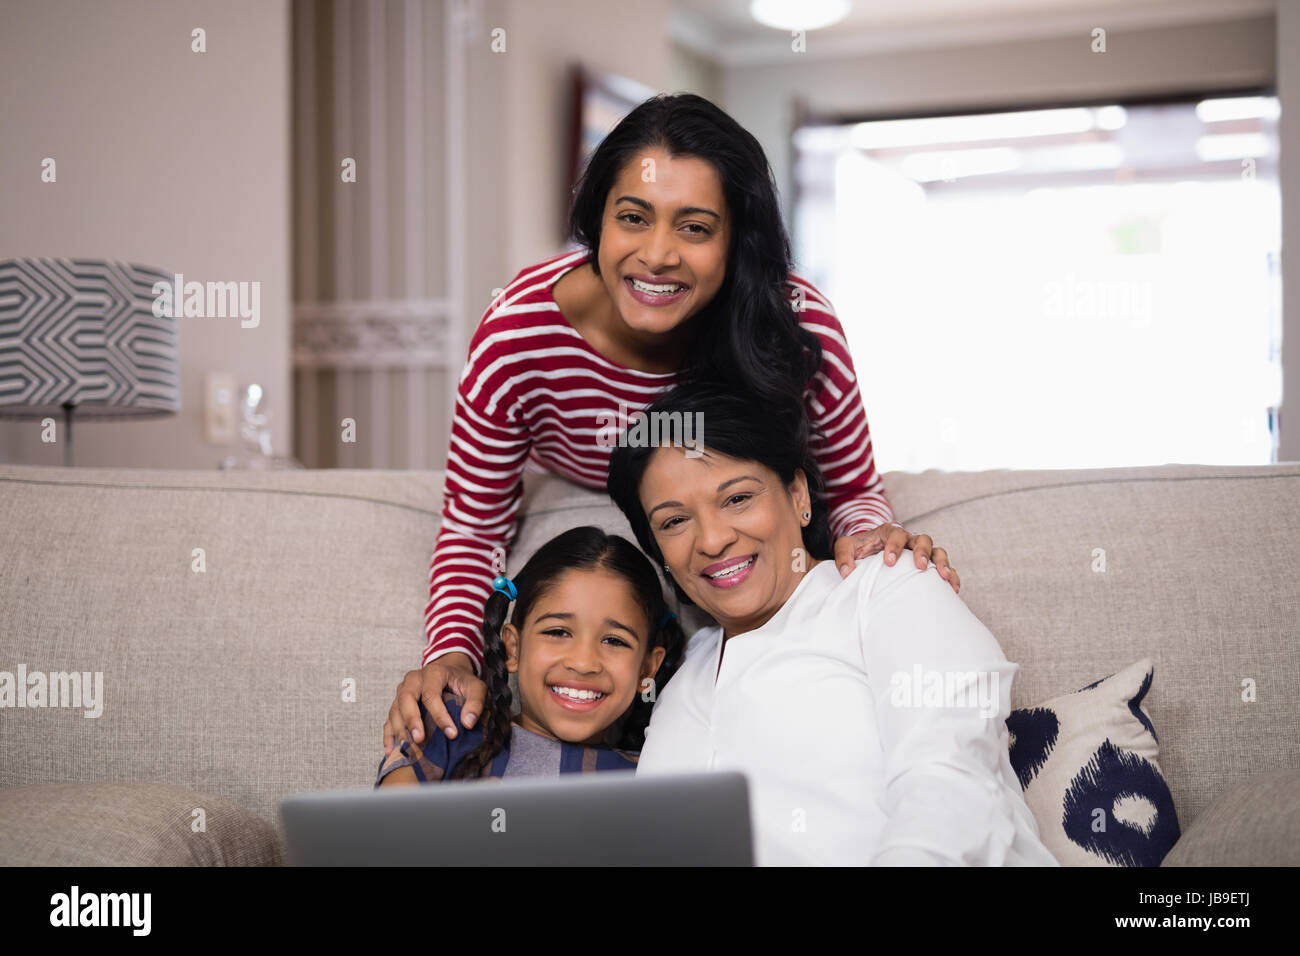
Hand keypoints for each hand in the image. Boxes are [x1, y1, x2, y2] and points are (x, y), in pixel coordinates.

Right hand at [382, 652, 487, 754]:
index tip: (452, 734)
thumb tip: (467, 723)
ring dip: (399, 730)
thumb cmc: (462, 681)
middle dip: (412, 721)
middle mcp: (413, 679)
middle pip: (406, 699)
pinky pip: (388, 719)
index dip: (440, 716)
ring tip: (407, 748)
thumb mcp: (476, 687)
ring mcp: (402, 690)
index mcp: (433, 673)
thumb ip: (475, 703)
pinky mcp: (397, 702)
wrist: (450, 671)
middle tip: (419, 740)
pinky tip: (391, 751)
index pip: (431, 694)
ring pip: (395, 709)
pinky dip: (389, 735)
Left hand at [832, 523, 959, 593]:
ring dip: (942, 563)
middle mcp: (909, 540)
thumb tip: (847, 572)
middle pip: (923, 539)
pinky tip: (952, 589)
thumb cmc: (860, 549)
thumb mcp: (846, 547)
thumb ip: (844, 556)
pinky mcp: (928, 566)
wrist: (869, 554)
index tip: (889, 562)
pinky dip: (951, 576)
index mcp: (890, 533)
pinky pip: (944, 568)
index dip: (894, 547)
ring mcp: (921, 552)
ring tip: (943, 576)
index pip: (896, 534)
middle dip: (922, 552)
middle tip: (919, 566)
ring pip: (938, 551)